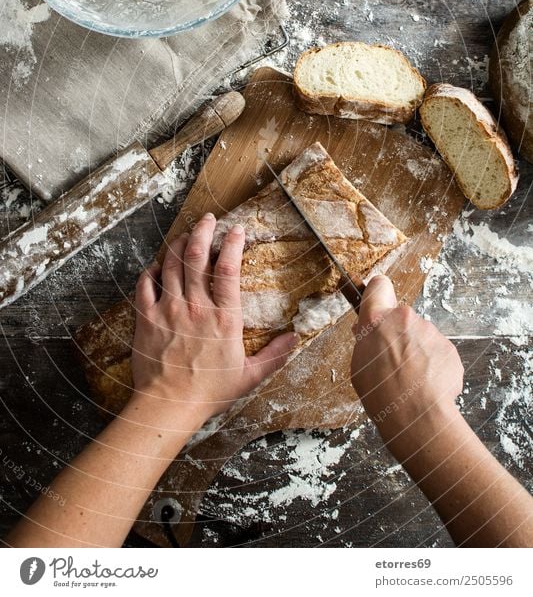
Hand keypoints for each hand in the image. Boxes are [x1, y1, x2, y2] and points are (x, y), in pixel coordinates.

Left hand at [131, 213, 298, 426]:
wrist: (168, 406)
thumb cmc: (209, 392)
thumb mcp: (249, 376)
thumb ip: (273, 355)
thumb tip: (295, 339)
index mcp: (224, 318)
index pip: (229, 268)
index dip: (233, 243)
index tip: (236, 230)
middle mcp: (196, 307)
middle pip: (197, 256)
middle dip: (203, 231)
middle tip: (208, 219)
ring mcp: (168, 310)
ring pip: (171, 264)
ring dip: (178, 244)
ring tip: (185, 235)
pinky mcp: (146, 318)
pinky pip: (145, 284)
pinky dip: (151, 269)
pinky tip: (158, 265)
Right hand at [350, 275, 463, 457]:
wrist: (416, 414)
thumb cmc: (381, 392)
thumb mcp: (359, 365)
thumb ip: (367, 342)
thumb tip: (370, 335)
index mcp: (377, 319)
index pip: (378, 286)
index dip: (378, 293)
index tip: (378, 302)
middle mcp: (405, 318)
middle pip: (401, 318)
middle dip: (398, 334)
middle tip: (394, 360)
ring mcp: (430, 331)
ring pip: (421, 336)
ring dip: (417, 351)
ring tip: (411, 379)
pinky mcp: (449, 347)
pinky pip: (437, 352)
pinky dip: (433, 365)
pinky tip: (426, 385)